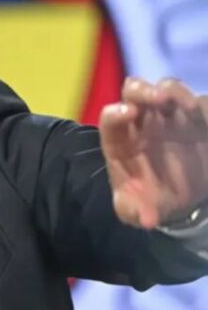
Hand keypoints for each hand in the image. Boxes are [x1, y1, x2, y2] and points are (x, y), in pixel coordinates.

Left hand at [99, 77, 207, 228]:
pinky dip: (206, 108)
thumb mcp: (136, 210)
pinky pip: (204, 104)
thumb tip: (147, 220)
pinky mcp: (199, 120)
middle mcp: (142, 121)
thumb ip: (135, 212)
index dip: (117, 112)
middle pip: (135, 90)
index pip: (111, 117)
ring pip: (169, 89)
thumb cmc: (149, 199)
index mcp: (120, 139)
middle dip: (145, 90)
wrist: (180, 200)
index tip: (128, 113)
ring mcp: (170, 116)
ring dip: (177, 92)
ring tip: (188, 107)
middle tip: (160, 99)